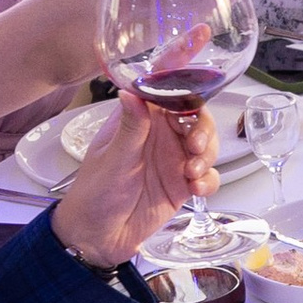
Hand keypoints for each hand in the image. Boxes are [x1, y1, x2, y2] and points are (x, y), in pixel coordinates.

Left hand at [52, 92, 216, 270]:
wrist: (97, 239)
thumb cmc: (94, 195)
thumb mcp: (113, 160)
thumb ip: (130, 128)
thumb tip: (132, 93)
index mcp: (137, 120)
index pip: (164, 91)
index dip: (183, 76)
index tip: (199, 63)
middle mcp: (158, 136)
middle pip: (195, 117)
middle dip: (204, 128)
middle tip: (196, 145)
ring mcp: (173, 160)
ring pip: (207, 145)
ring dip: (208, 154)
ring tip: (192, 171)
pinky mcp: (183, 185)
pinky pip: (208, 176)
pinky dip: (208, 180)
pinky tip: (195, 188)